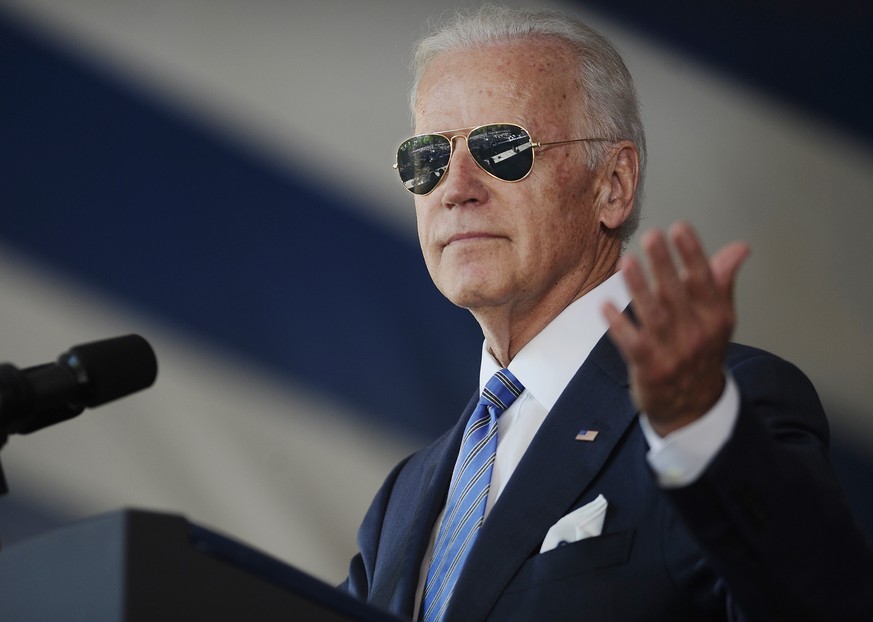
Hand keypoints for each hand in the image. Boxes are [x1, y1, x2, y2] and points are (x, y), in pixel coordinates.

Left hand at [603, 222, 749, 435]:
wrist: (693, 407)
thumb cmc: (701, 352)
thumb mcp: (718, 320)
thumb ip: (721, 281)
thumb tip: (739, 248)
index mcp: (716, 319)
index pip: (705, 281)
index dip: (692, 254)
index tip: (680, 228)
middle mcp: (697, 335)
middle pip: (678, 294)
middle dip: (664, 264)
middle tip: (652, 236)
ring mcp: (672, 353)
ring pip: (654, 316)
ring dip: (638, 288)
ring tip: (627, 262)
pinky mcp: (649, 368)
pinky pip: (631, 343)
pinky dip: (618, 324)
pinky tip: (605, 305)